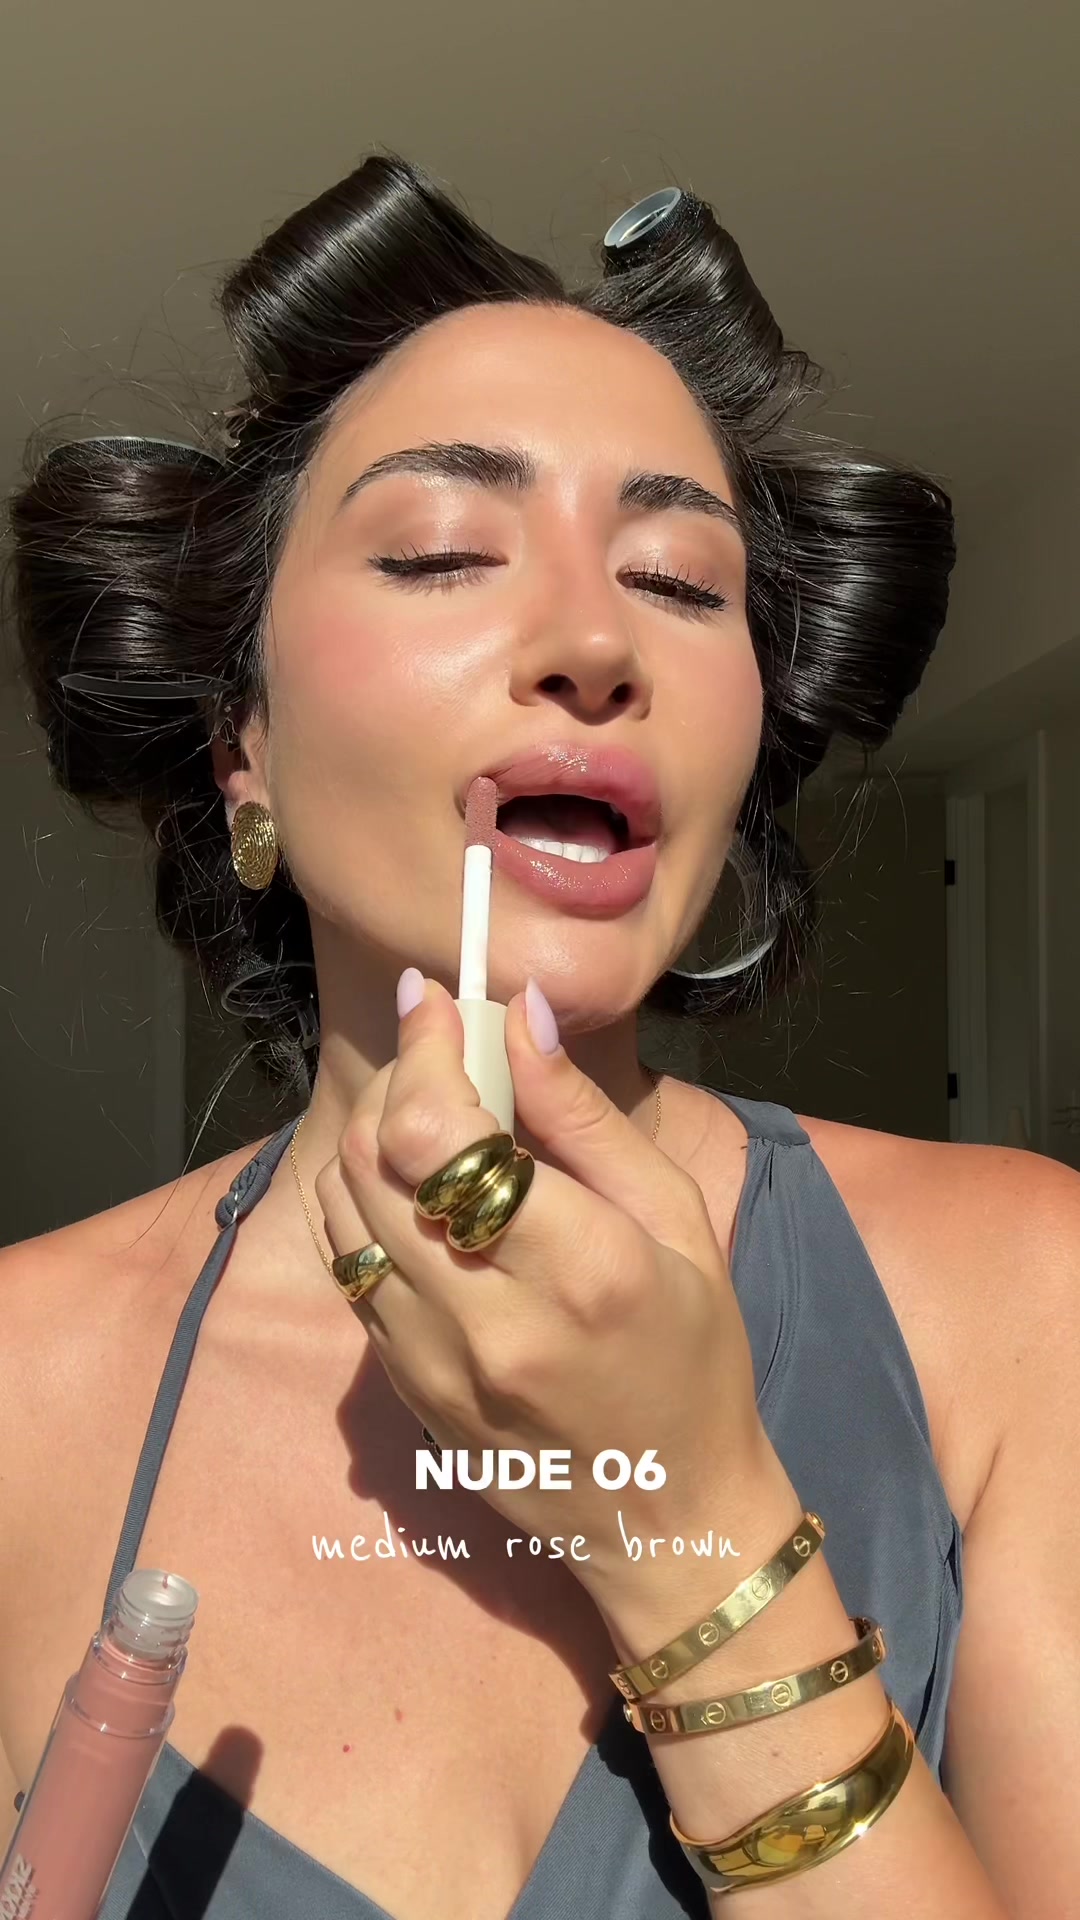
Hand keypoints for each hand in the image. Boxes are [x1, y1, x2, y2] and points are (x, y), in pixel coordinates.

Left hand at [313, 973, 778, 1609]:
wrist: (667, 1515)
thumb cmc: (696, 1356)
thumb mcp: (676, 1221)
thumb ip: (585, 1117)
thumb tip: (519, 1014)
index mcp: (578, 1268)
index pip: (441, 1135)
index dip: (422, 1052)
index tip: (433, 1002)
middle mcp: (487, 1318)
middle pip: (375, 1162)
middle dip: (396, 1080)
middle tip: (435, 1046)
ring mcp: (430, 1363)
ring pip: (343, 1210)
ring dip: (371, 1140)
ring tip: (428, 1115)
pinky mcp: (401, 1389)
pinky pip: (346, 1268)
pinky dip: (364, 1208)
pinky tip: (415, 1192)